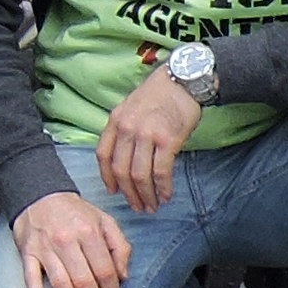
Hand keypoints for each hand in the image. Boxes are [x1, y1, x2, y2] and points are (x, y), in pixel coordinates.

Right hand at [10, 186, 132, 287]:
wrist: (40, 195)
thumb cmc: (75, 213)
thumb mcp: (105, 221)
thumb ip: (120, 246)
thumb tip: (124, 276)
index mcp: (89, 232)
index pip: (104, 270)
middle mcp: (67, 240)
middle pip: (84, 281)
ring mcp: (45, 248)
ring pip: (61, 283)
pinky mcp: (27, 252)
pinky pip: (31, 277)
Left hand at [93, 68, 200, 211]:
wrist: (183, 80)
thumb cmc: (160, 94)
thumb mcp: (131, 107)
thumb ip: (124, 129)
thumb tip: (124, 157)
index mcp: (115, 120)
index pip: (103, 155)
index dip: (107, 178)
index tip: (113, 191)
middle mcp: (127, 128)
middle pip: (121, 170)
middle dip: (128, 194)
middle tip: (137, 207)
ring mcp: (147, 134)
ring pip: (140, 175)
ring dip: (146, 195)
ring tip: (151, 206)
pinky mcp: (168, 140)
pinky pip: (161, 171)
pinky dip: (163, 188)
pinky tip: (166, 195)